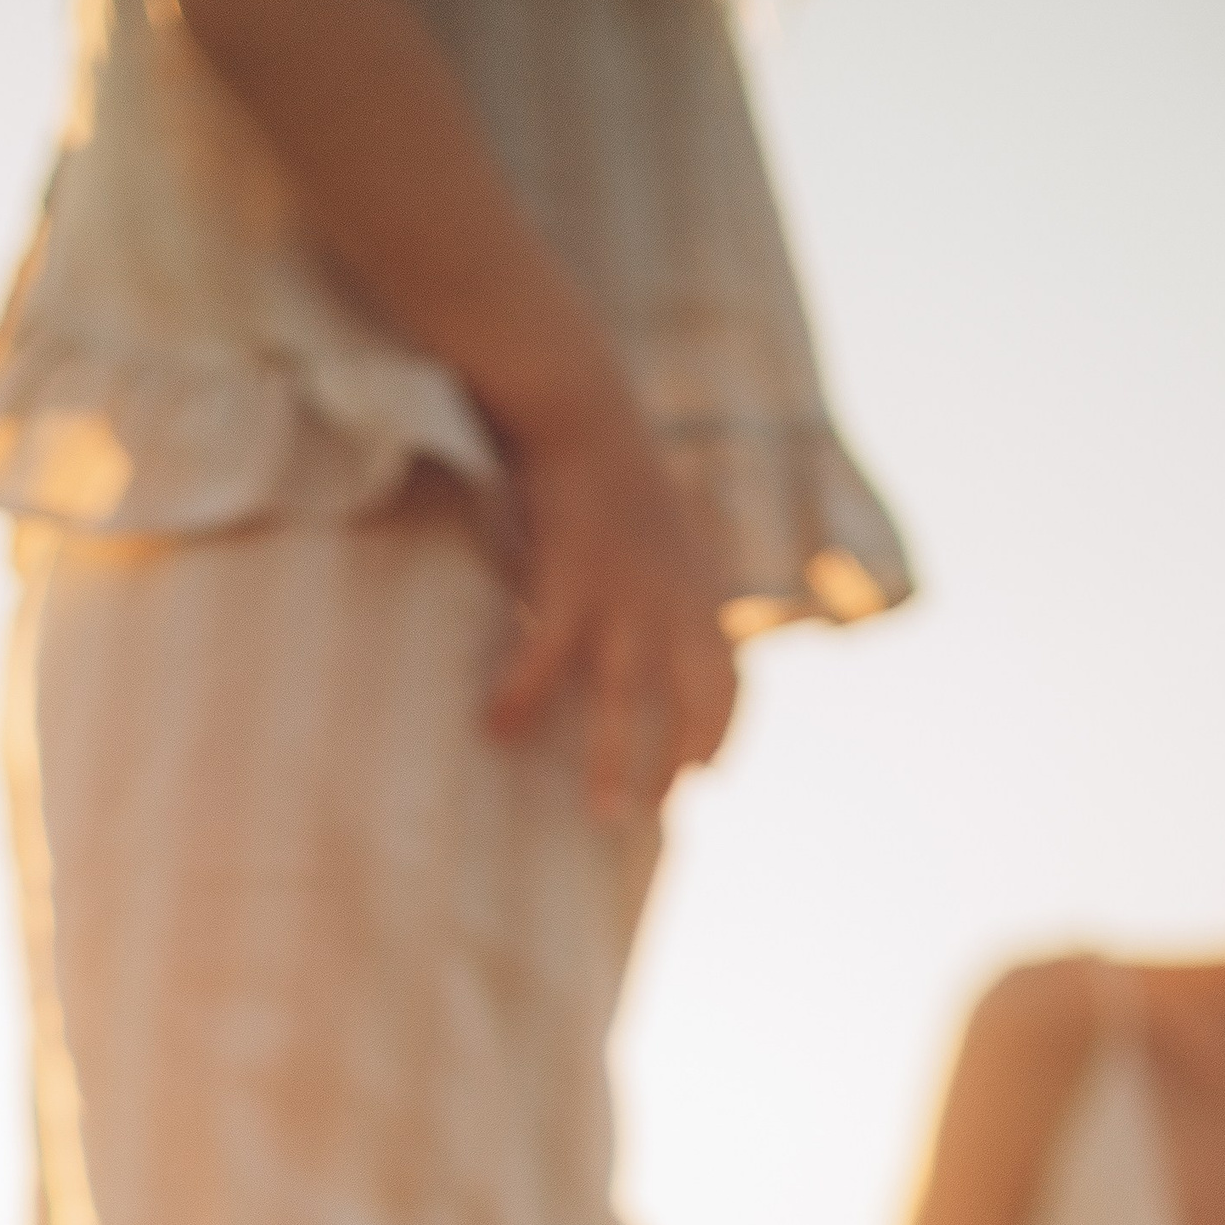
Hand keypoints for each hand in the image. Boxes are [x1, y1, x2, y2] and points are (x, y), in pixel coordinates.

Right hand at [485, 387, 738, 819]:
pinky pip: (546, 657)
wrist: (583, 409)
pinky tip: (495, 730)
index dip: (722, 732)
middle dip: (673, 765)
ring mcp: (625, 593)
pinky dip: (521, 696)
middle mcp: (676, 599)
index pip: (729, 679)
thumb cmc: (615, 470)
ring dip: (612, 762)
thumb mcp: (671, 528)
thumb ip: (680, 581)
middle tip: (650, 816)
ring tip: (600, 815)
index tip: (707, 775)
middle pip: (688, 703)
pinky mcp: (571, 580)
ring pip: (625, 698)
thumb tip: (669, 627)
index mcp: (703, 588)